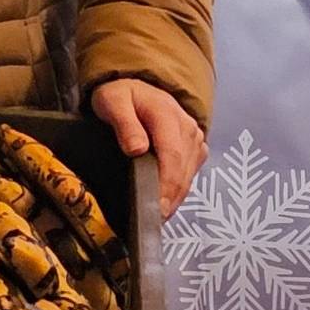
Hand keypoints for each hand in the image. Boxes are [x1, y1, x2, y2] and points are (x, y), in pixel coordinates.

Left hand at [90, 78, 205, 215]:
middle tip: (152, 220)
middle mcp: (187, 127)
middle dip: (169, 199)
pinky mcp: (196, 148)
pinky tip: (165, 202)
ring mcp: (194, 139)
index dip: (166, 184)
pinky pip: (190, 174)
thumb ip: (124, 123)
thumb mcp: (113, 102)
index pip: (171, 155)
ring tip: (156, 217)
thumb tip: (136, 149)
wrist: (140, 89)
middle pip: (182, 171)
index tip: (156, 207)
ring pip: (188, 176)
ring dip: (174, 198)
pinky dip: (178, 190)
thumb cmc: (123, 96)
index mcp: (167, 114)